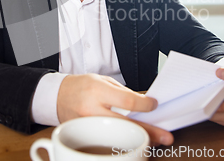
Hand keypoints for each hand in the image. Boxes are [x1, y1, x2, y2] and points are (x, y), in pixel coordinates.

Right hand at [57, 73, 173, 144]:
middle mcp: (92, 109)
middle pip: (126, 124)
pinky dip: (122, 142)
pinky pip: (108, 141)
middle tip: (165, 137)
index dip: (145, 104)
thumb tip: (142, 105)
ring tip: (153, 141)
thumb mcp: (102, 81)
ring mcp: (88, 126)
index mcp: (97, 91)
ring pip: (118, 137)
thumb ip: (122, 92)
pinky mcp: (85, 136)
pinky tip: (132, 142)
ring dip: (137, 139)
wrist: (57, 96)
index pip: (127, 100)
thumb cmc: (81, 86)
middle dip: (149, 131)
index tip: (154, 105)